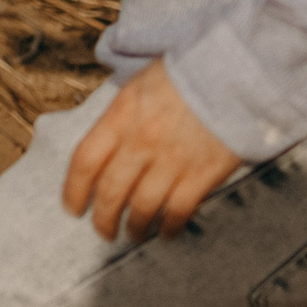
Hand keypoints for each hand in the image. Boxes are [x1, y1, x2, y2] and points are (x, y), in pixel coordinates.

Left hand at [62, 59, 244, 240]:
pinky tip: (167, 233)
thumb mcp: (140, 85)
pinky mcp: (202, 174)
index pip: (84, 161)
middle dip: (103, 218)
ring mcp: (171, 161)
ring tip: (133, 234)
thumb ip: (119, 116)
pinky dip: (170, 227)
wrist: (233, 72)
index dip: (73, 190)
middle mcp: (140, 142)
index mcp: (120, 116)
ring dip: (135, 228)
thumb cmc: (185, 73)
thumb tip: (105, 144)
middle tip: (104, 231)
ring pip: (143, 208)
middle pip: (111, 192)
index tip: (73, 207)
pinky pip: (179, 210)